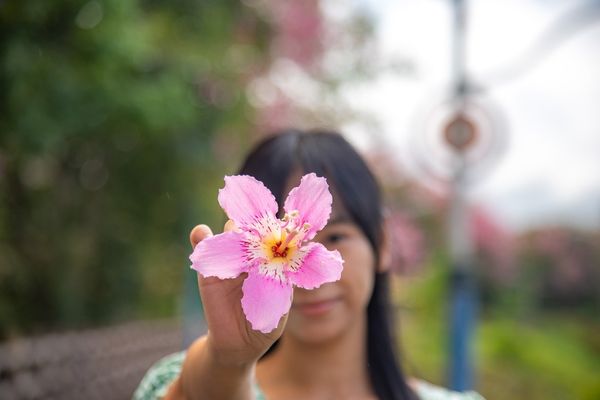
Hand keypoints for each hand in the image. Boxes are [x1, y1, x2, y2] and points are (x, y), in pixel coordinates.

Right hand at [190, 221, 287, 367]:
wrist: (238, 346)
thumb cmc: (264, 325)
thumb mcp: (279, 307)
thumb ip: (282, 286)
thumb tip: (284, 267)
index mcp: (271, 263)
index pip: (275, 240)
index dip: (278, 232)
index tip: (281, 227)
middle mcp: (251, 258)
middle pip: (253, 232)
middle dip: (256, 226)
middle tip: (258, 229)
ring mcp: (230, 262)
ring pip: (229, 236)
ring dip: (231, 228)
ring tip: (233, 228)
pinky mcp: (209, 272)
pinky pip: (204, 251)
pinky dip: (200, 238)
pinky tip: (200, 232)